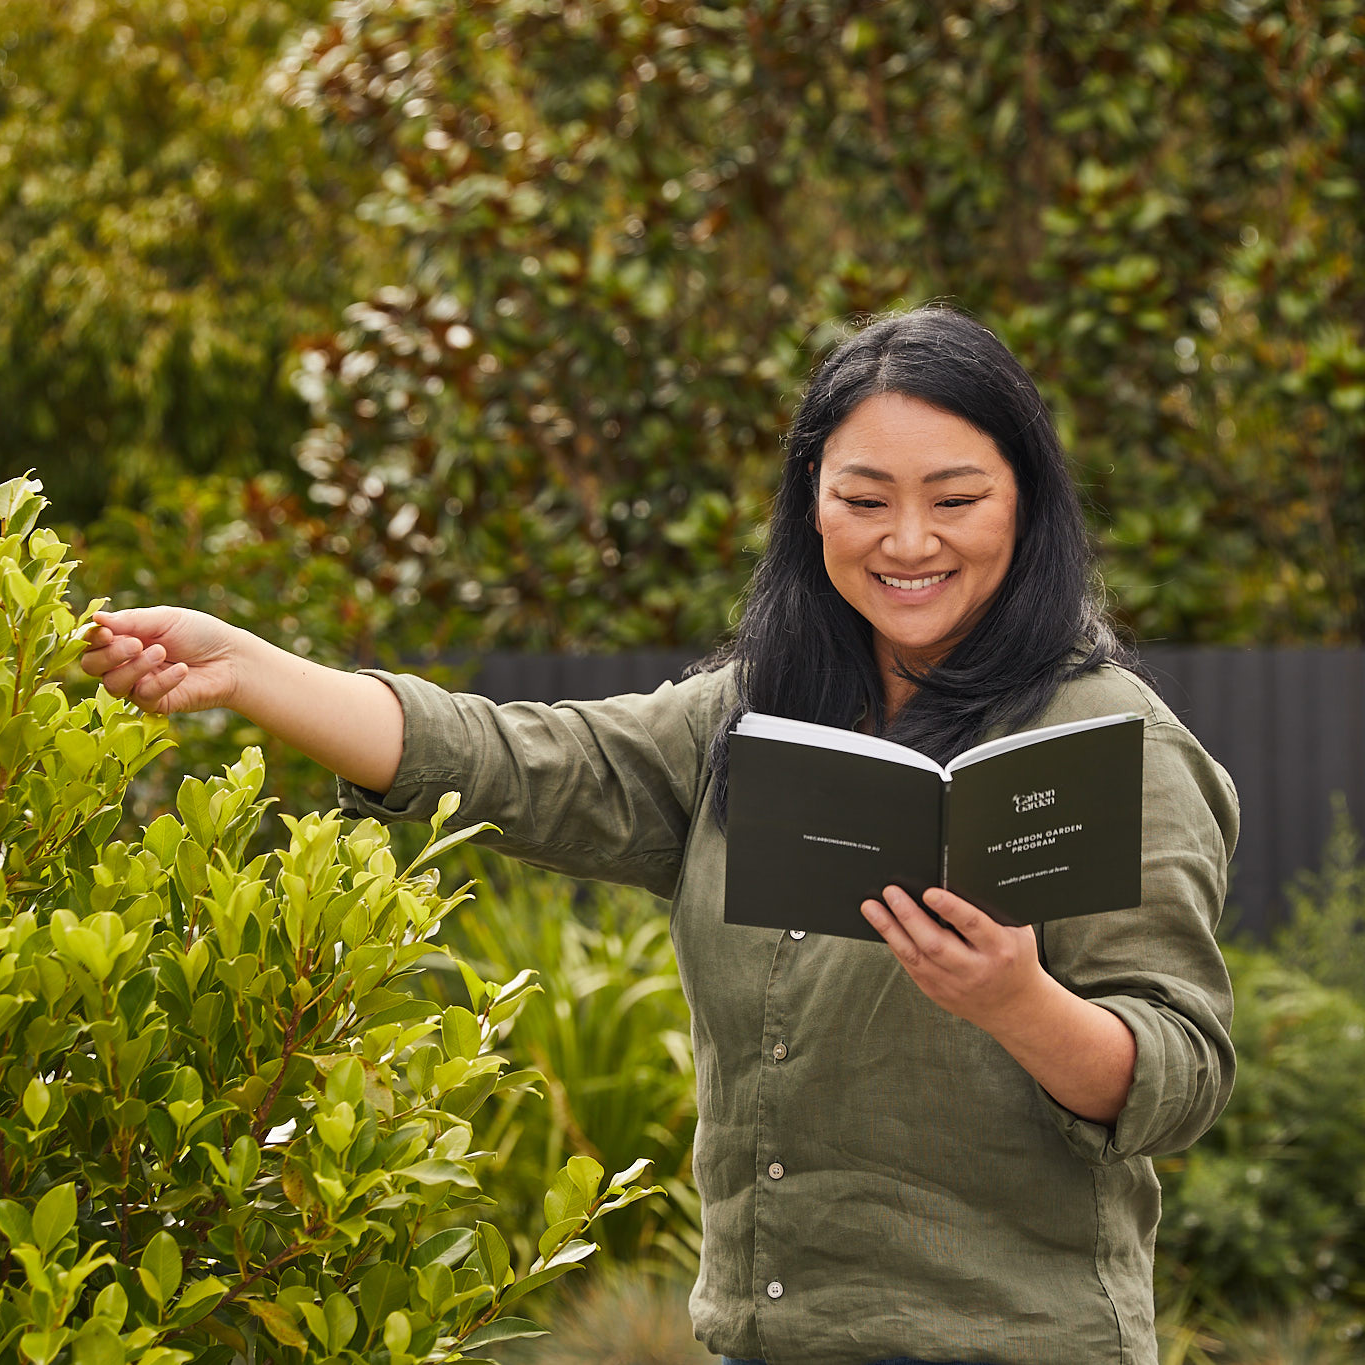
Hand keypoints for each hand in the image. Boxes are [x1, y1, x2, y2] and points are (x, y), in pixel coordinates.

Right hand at [81, 607, 240, 714]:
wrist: (232, 658)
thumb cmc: (200, 634)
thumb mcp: (166, 619)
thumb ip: (131, 620)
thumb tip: (95, 619)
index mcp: (123, 638)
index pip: (91, 643)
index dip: (92, 639)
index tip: (107, 632)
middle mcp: (125, 664)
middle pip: (91, 667)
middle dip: (110, 655)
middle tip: (137, 644)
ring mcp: (138, 685)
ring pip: (113, 685)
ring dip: (135, 668)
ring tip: (161, 652)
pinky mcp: (156, 704)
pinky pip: (143, 698)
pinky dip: (161, 682)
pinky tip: (181, 670)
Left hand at [863, 885, 1136, 1122]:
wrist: (1014, 1005)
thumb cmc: (1014, 956)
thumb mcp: (1016, 931)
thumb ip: (992, 909)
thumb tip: (958, 876)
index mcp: (1000, 949)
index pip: (972, 926)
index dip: (950, 909)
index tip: (929, 892)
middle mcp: (975, 969)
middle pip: (936, 943)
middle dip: (909, 916)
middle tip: (891, 891)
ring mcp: (954, 984)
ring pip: (915, 956)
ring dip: (890, 929)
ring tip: (871, 906)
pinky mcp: (937, 993)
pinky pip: (910, 966)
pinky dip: (895, 944)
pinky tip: (883, 926)